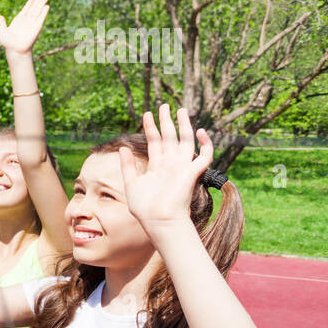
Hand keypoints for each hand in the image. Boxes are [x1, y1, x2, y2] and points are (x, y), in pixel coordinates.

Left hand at [0, 0, 49, 56]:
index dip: (30, 3)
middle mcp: (27, 20)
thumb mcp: (2, 31)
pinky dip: (44, 12)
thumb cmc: (8, 43)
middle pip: (34, 7)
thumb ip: (1, 23)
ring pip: (38, 10)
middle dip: (38, 0)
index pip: (26, 9)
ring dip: (42, 3)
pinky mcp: (36, 27)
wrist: (15, 50)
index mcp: (19, 20)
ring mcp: (32, 23)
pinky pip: (41, 18)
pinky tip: (47, 6)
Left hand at [119, 104, 212, 231]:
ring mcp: (182, 167)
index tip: (147, 114)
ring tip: (180, 110)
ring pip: (186, 141)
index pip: (155, 141)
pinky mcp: (192, 173)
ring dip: (184, 125)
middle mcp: (170, 164)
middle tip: (164, 106)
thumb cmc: (144, 208)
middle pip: (170, 137)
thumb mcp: (131, 184)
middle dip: (167, 121)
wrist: (158, 221)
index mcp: (156, 166)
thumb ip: (127, 166)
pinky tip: (200, 131)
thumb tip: (122, 148)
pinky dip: (206, 144)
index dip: (151, 127)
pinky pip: (204, 156)